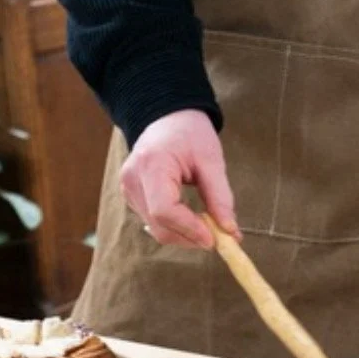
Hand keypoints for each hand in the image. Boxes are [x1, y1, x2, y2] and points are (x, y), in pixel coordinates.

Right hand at [120, 110, 238, 248]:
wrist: (168, 118)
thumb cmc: (190, 133)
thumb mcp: (211, 160)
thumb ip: (220, 196)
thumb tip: (230, 230)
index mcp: (152, 165)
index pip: (165, 210)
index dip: (190, 229)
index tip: (215, 239)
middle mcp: (132, 180)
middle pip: (160, 225)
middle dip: (191, 236)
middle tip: (222, 237)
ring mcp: (128, 190)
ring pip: (157, 228)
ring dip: (186, 234)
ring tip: (212, 226)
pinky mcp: (132, 196)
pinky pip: (155, 221)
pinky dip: (177, 226)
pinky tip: (196, 220)